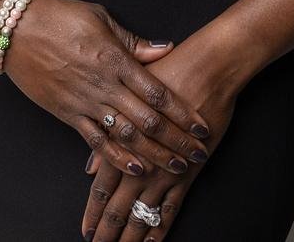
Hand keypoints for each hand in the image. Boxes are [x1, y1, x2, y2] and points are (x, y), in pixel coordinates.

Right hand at [3, 0, 212, 177]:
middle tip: (199, 154)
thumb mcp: (100, 18)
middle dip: (176, 140)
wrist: (15, 28)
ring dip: (154, 154)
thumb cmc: (60, 16)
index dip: (183, 113)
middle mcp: (103, 85)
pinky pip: (96, 141)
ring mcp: (84, 102)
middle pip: (147, 120)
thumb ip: (134, 41)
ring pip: (126, 136)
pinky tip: (136, 168)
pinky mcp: (67, 114)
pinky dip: (118, 158)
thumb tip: (166, 49)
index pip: (157, 92)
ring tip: (176, 167)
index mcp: (115, 59)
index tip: (202, 126)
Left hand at [79, 29, 245, 240]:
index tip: (86, 231)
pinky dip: (161, 226)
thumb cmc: (166, 72)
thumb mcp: (126, 95)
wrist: (207, 68)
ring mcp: (165, 169)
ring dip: (132, 236)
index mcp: (121, 139)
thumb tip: (89, 165)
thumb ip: (107, 133)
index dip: (93, 212)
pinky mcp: (189, 171)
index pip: (102, 187)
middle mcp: (140, 160)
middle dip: (108, 231)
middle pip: (119, 206)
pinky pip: (172, 207)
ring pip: (142, 212)